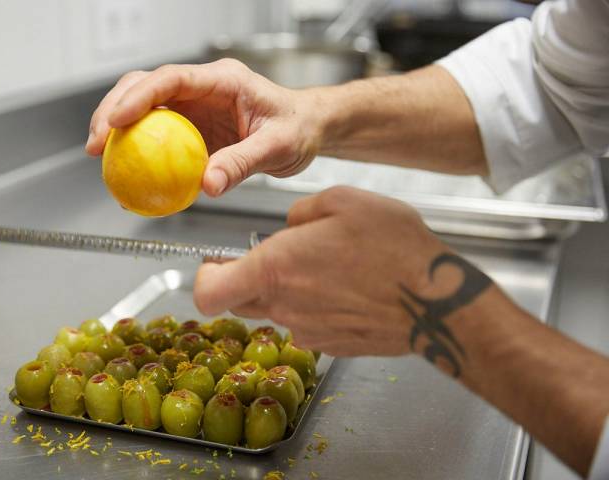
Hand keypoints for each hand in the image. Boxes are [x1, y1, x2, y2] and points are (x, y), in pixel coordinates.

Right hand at [85, 59, 322, 196]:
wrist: (308, 129)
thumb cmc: (298, 127)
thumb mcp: (277, 147)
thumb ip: (242, 164)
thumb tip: (206, 185)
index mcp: (223, 80)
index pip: (172, 78)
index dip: (138, 96)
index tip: (116, 120)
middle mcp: (203, 88)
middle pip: (145, 86)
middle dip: (113, 109)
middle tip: (95, 143)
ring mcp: (195, 106)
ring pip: (144, 107)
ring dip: (117, 129)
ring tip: (100, 156)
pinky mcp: (192, 127)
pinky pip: (157, 134)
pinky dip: (138, 150)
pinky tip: (126, 171)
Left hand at [194, 186, 450, 356]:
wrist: (436, 301)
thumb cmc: (393, 247)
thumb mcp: (342, 201)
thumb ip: (299, 213)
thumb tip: (288, 227)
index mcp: (275, 268)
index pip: (207, 293)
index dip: (203, 279)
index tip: (215, 264)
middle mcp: (284, 306)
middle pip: (238, 302)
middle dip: (245, 279)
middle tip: (274, 258)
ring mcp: (307, 331)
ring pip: (274, 312)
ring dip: (285, 291)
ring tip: (325, 268)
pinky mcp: (330, 345)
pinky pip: (306, 324)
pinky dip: (313, 307)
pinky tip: (344, 289)